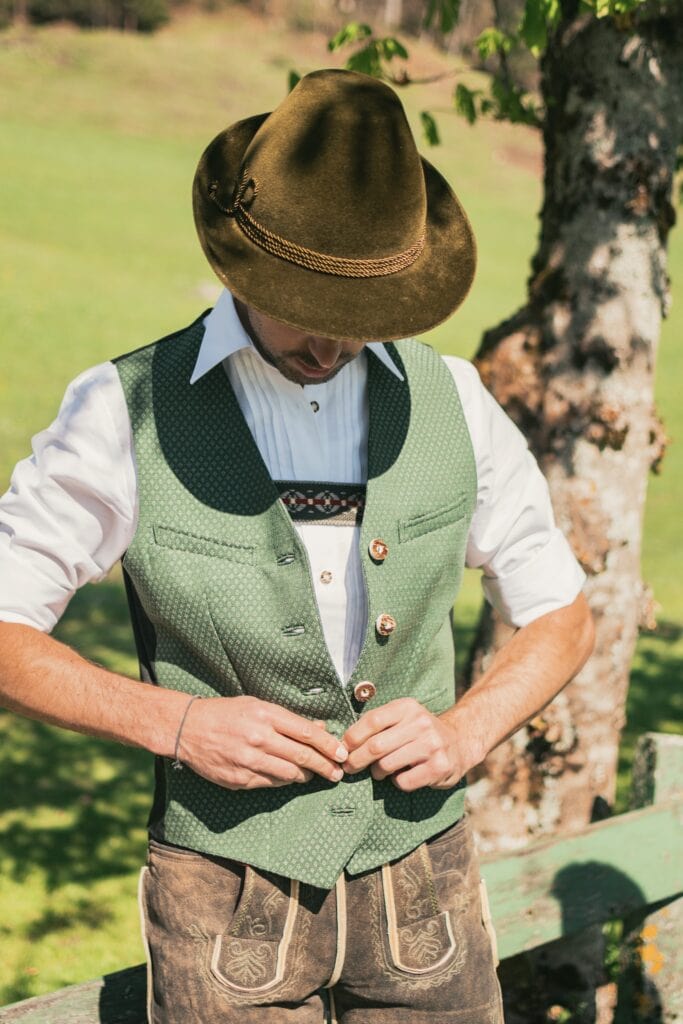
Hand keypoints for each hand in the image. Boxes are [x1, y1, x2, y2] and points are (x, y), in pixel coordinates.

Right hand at [177, 695, 347, 789]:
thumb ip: (289, 719)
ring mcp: (248, 761)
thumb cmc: (227, 712)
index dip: (328, 745)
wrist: (189, 728)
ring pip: (289, 774)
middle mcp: (258, 738)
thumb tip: (319, 729)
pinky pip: (271, 784)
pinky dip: (284, 781)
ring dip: (306, 776)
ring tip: (313, 774)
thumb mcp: (258, 706)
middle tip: (337, 773)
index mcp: (265, 715)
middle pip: (301, 756)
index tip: (342, 753)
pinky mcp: (239, 779)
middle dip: (324, 766)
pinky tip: (288, 777)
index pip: (306, 733)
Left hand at [341, 698, 465, 790]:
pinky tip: (402, 776)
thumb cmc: (420, 732)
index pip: (372, 720)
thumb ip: (378, 725)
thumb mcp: (403, 717)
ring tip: (379, 772)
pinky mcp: (439, 767)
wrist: (459, 742)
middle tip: (349, 768)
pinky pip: (403, 782)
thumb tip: (344, 743)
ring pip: (386, 765)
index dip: (353, 737)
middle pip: (376, 746)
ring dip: (377, 773)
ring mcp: (432, 745)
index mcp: (407, 707)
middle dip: (357, 760)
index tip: (343, 749)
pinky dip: (396, 782)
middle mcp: (421, 723)